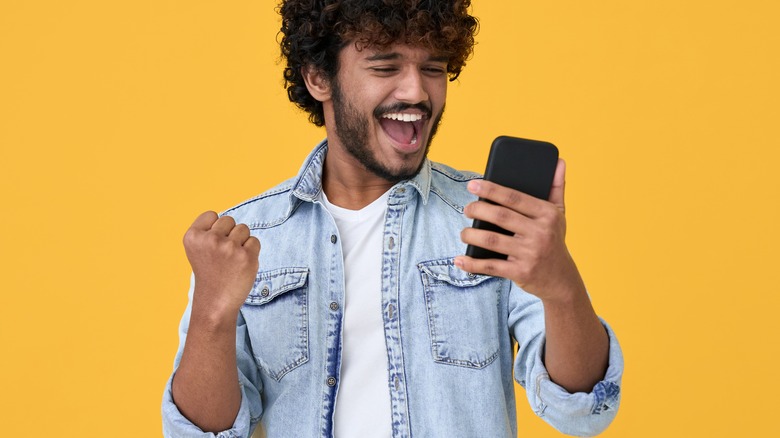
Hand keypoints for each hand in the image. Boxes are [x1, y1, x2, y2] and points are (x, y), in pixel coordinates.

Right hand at [183, 211, 260, 318]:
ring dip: (241, 242)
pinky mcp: (246, 257)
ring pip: (243, 229)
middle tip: (223, 256)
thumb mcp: (198, 249)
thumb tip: (230, 219)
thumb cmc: (209, 273)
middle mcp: (210, 239)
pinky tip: (241, 264)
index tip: (211, 247)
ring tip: (232, 260)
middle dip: (229, 234)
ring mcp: (229, 247)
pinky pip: (255, 241)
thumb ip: (208, 231)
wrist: (215, 303)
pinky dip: (251, 251)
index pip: (211, 214)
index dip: (215, 229)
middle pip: (229, 220)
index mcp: (193, 236)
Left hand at [456, 160, 584, 301]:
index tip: (472, 185)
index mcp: (547, 214)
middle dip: (477, 210)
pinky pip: (491, 266)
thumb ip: (556, 187)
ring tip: (464, 233)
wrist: (562, 280)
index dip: (491, 190)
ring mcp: (530, 254)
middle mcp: (540, 233)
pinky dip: (473, 264)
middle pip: (500, 216)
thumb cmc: (554, 241)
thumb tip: (558, 161)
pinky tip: (460, 260)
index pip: (514, 198)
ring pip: (492, 240)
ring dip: (471, 235)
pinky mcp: (521, 272)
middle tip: (467, 209)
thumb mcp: (559, 214)